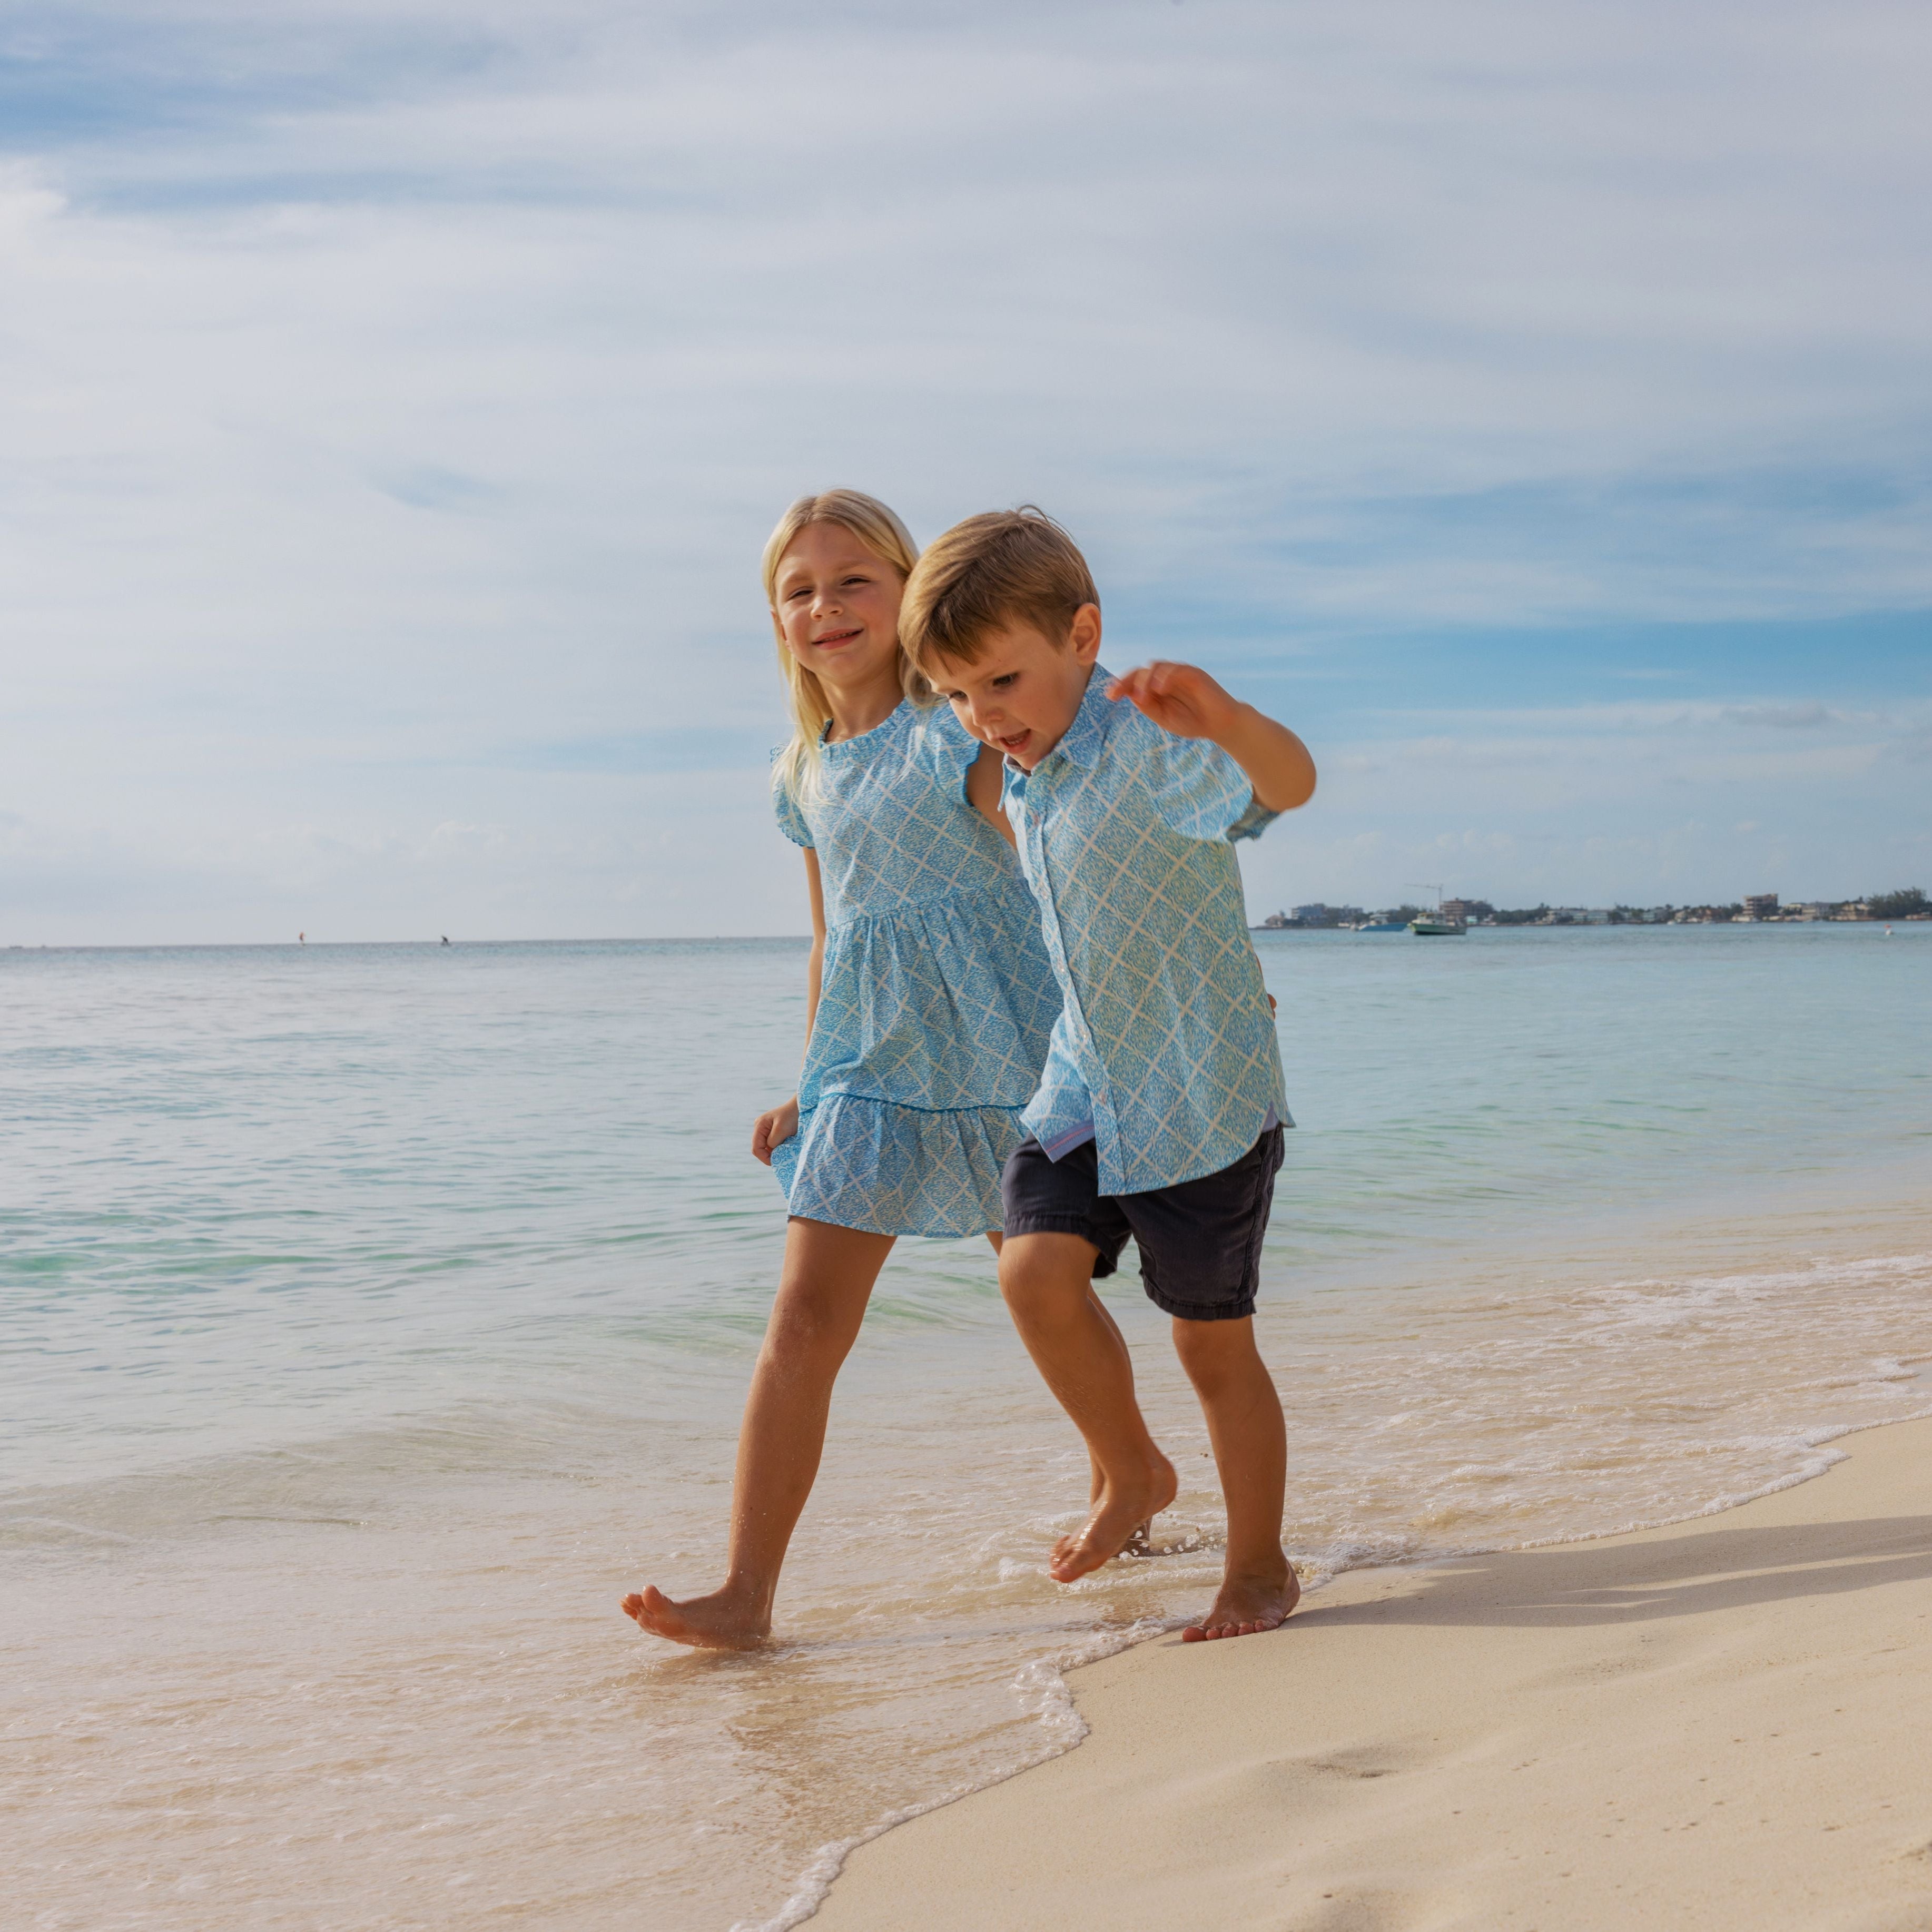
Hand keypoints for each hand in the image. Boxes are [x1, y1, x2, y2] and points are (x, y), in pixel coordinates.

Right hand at [752, 1096, 799, 1166]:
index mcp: (759, 1126)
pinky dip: (779, 1149)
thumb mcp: (781, 1129)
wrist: (802, 1107)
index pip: (756, 1148)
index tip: (775, 1162)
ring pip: (767, 1148)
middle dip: (769, 1155)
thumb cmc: (791, 1115)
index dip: (764, 1158)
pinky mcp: (775, 1133)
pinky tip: (786, 1148)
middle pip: (760, 1149)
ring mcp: (767, 1131)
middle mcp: (761, 1128)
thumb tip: (771, 1152)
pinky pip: (774, 1145)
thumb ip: (773, 1141)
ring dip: (775, 1152)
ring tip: (785, 1152)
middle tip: (781, 1159)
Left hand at [1106, 661, 1242, 741]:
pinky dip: (1165, 677)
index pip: (1135, 680)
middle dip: (1127, 680)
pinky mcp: (1193, 673)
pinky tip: (1159, 689)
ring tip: (1142, 695)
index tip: (1109, 695)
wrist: (1219, 725)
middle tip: (1118, 694)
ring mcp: (1180, 673)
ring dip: (1145, 679)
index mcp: (1157, 688)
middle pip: (1142, 670)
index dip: (1121, 684)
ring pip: (1156, 667)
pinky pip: (1176, 669)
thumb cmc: (1192, 722)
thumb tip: (1133, 695)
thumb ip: (1149, 707)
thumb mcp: (1164, 718)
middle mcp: (1166, 677)